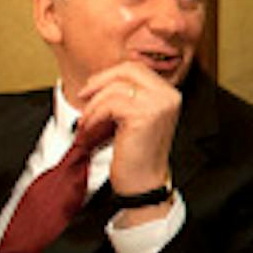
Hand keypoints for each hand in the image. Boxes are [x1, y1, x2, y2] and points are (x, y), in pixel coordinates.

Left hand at [76, 61, 181, 224]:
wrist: (143, 183)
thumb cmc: (137, 153)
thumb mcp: (137, 116)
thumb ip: (130, 95)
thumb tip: (103, 78)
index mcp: (169, 93)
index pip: (136, 68)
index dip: (109, 75)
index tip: (91, 88)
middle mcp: (168, 96)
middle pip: (127, 70)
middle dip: (99, 82)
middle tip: (83, 97)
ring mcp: (158, 105)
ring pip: (115, 88)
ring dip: (93, 105)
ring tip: (87, 121)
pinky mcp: (144, 116)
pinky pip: (110, 104)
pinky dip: (94, 115)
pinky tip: (91, 128)